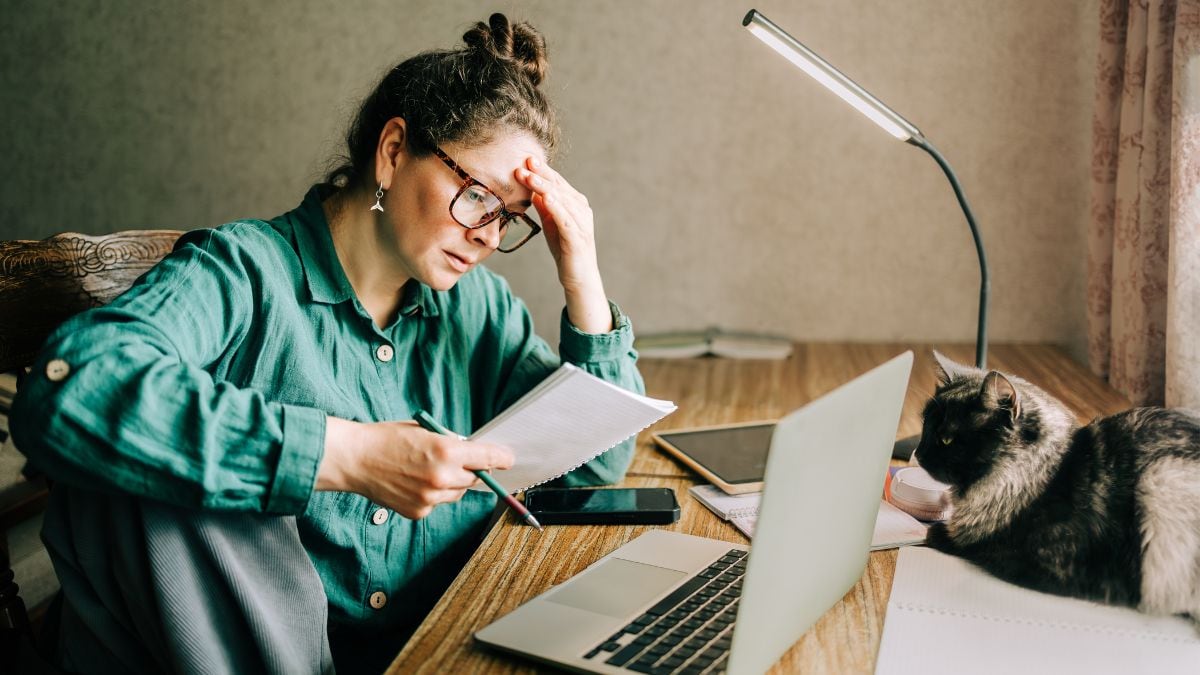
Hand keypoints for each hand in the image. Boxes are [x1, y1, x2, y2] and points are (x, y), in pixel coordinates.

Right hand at [317, 417, 513, 519]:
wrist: (354, 459)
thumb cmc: (387, 439)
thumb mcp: (424, 430)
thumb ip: (450, 441)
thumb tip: (471, 450)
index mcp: (445, 451)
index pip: (486, 457)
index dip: (501, 458)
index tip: (509, 459)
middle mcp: (441, 477)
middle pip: (475, 478)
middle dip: (471, 470)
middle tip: (457, 461)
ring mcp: (430, 498)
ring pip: (456, 493)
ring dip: (452, 483)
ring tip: (426, 470)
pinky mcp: (419, 512)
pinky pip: (438, 503)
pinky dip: (433, 494)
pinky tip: (413, 482)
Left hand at [516, 157, 611, 332]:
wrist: (579, 278)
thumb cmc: (565, 251)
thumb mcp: (551, 225)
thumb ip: (545, 207)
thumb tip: (534, 190)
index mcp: (576, 205)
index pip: (557, 183)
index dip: (543, 171)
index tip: (527, 159)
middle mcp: (581, 210)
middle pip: (559, 187)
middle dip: (542, 173)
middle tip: (526, 161)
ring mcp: (581, 223)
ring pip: (561, 200)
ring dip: (544, 186)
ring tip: (529, 175)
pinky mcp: (577, 238)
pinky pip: (566, 219)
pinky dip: (556, 206)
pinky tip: (545, 197)